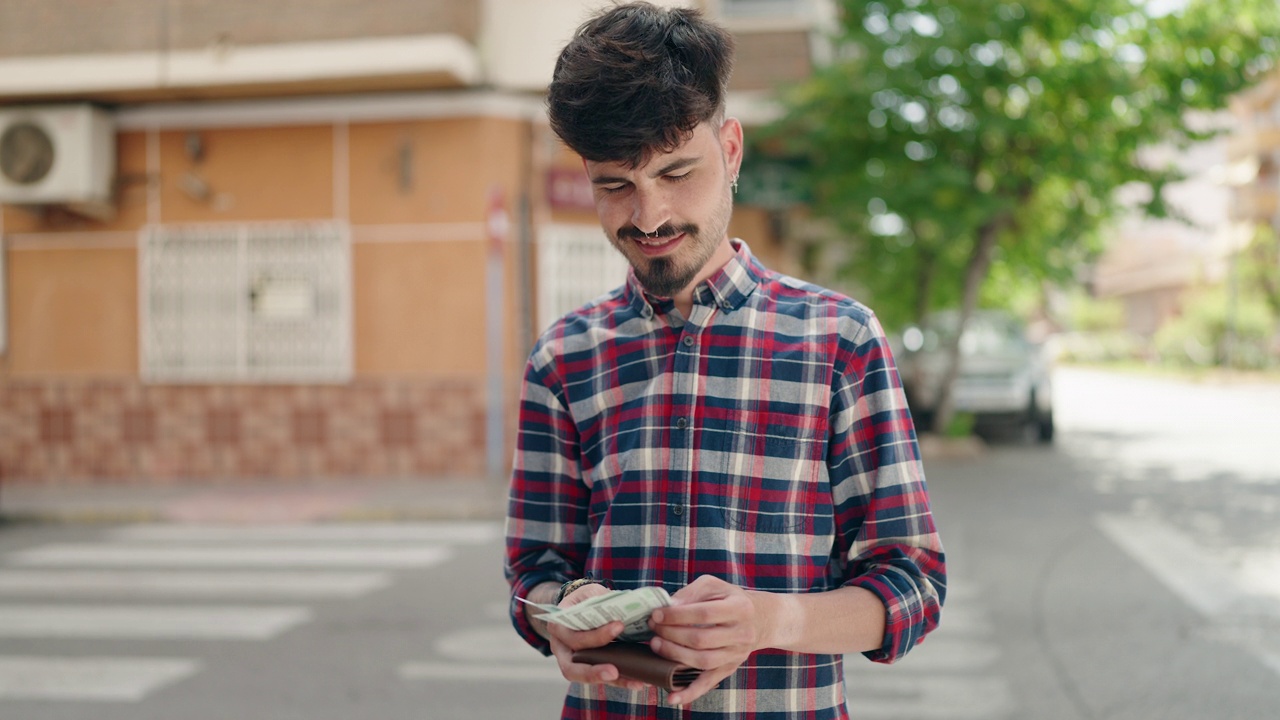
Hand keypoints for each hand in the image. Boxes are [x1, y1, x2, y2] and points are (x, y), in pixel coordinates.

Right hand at [543, 583, 650, 691]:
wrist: (578, 607)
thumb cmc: (584, 599)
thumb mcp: (589, 592)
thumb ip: (601, 598)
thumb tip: (624, 606)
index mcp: (558, 627)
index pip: (573, 637)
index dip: (595, 636)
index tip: (619, 626)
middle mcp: (561, 648)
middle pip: (572, 667)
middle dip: (593, 671)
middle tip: (614, 671)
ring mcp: (571, 661)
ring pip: (585, 677)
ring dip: (611, 681)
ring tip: (635, 682)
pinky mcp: (587, 667)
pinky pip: (601, 677)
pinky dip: (619, 681)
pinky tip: (638, 682)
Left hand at [647, 575, 768, 704]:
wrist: (759, 619)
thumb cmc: (729, 599)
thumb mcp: (714, 586)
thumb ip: (692, 593)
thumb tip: (669, 606)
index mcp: (740, 608)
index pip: (704, 614)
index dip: (677, 615)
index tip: (656, 614)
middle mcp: (742, 634)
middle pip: (701, 639)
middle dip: (671, 634)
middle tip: (653, 628)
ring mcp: (736, 655)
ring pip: (703, 661)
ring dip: (675, 655)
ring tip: (656, 645)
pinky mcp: (729, 669)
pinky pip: (708, 683)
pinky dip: (689, 692)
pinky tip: (672, 697)